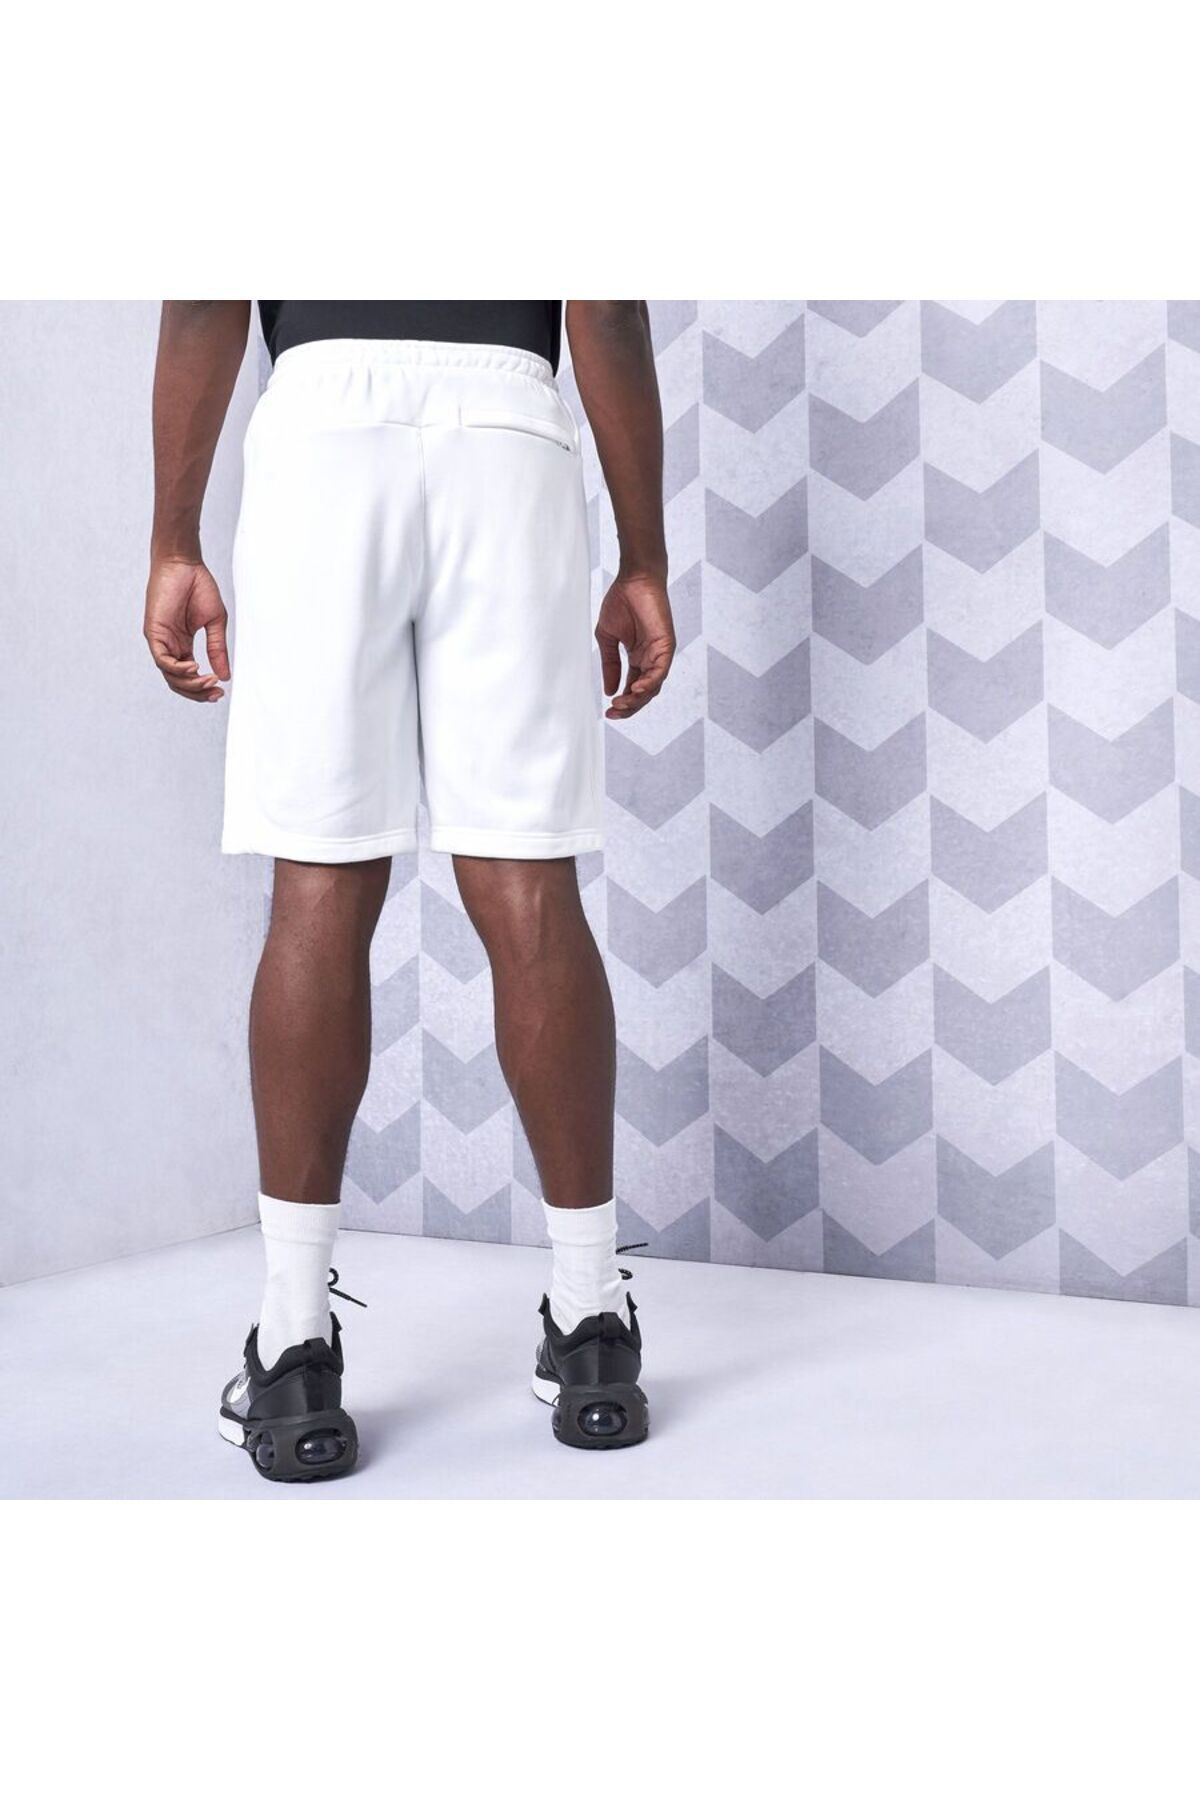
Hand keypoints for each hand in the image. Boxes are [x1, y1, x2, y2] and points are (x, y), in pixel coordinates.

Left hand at [144, 558, 229, 701]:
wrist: (184, 563)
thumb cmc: (197, 586)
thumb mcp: (214, 623)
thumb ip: (217, 649)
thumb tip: (224, 676)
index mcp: (182, 644)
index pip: (189, 676)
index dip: (203, 688)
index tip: (221, 692)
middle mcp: (169, 645)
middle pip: (179, 682)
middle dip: (198, 692)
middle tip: (216, 693)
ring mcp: (160, 640)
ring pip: (170, 675)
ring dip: (190, 683)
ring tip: (208, 681)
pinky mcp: (153, 633)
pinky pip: (162, 660)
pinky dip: (178, 669)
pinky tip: (194, 668)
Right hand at [595, 572, 674, 719]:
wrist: (634, 579)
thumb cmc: (622, 602)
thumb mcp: (608, 639)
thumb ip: (610, 665)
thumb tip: (609, 690)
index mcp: (638, 659)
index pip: (632, 689)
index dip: (622, 703)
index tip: (608, 711)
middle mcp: (651, 659)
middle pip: (644, 693)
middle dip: (629, 707)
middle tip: (614, 712)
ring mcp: (660, 653)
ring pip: (653, 686)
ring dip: (638, 699)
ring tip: (622, 704)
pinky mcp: (667, 645)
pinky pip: (661, 670)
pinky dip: (650, 682)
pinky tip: (636, 690)